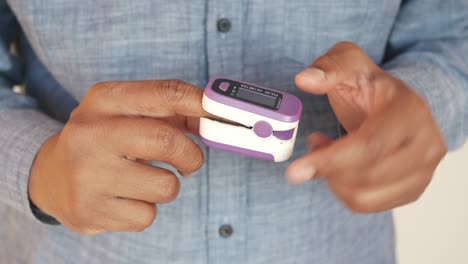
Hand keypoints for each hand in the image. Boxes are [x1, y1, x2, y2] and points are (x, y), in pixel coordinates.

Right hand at [29, 80, 205, 233]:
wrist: (50, 176)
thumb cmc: (103, 140)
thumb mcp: (125, 113)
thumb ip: (169, 111)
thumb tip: (212, 116)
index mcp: (104, 100)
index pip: (166, 93)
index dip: (201, 105)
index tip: (217, 116)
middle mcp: (92, 133)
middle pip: (168, 141)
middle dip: (191, 155)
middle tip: (188, 161)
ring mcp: (88, 174)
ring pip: (165, 186)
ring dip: (168, 186)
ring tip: (146, 180)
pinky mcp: (90, 210)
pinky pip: (147, 216)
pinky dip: (146, 209)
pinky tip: (127, 199)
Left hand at [286, 42, 446, 212]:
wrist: (397, 106)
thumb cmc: (371, 86)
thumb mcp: (349, 63)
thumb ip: (328, 68)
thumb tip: (305, 80)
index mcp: (410, 112)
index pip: (371, 146)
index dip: (331, 160)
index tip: (296, 171)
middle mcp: (425, 145)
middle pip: (366, 176)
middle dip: (327, 167)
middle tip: (314, 143)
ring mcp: (422, 171)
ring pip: (363, 196)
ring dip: (333, 179)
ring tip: (328, 151)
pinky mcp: (410, 190)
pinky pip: (365, 204)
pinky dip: (342, 190)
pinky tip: (340, 167)